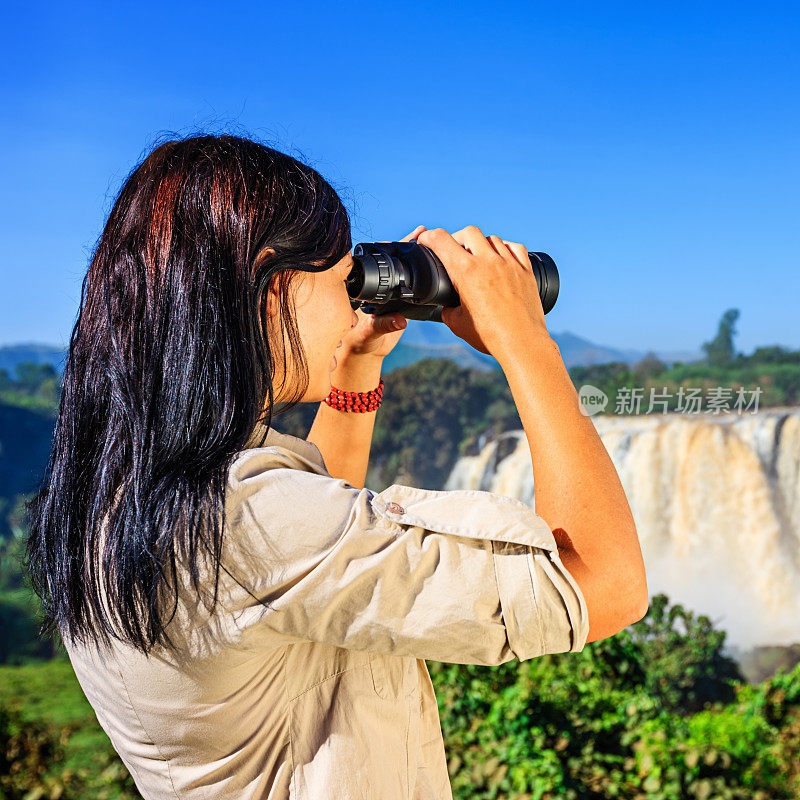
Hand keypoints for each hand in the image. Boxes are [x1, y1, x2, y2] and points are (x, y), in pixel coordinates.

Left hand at [338, 225, 426, 359]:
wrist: (367, 351)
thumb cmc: (359, 341)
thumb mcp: (369, 333)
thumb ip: (384, 326)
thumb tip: (401, 321)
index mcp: (363, 289)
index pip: (376, 265)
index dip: (388, 250)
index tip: (401, 241)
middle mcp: (376, 286)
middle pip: (391, 261)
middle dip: (406, 244)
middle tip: (420, 231)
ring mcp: (389, 292)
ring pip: (402, 269)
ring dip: (415, 253)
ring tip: (426, 236)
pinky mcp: (400, 300)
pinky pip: (410, 283)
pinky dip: (421, 271)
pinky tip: (432, 259)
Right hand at [415, 225, 548, 356]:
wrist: (521, 343)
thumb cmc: (489, 336)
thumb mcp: (457, 324)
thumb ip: (448, 310)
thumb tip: (447, 307)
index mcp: (466, 271)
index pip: (441, 240)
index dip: (428, 237)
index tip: (425, 241)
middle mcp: (488, 261)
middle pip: (469, 232)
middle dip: (457, 238)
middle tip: (454, 250)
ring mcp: (509, 264)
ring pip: (492, 238)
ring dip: (481, 244)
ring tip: (478, 258)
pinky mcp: (526, 271)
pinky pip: (515, 248)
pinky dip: (505, 248)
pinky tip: (502, 258)